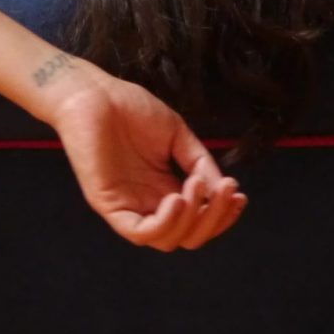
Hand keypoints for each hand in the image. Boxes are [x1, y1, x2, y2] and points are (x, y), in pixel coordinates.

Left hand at [46, 73, 246, 251]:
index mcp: (165, 188)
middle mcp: (148, 203)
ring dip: (192, 221)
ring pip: (166, 240)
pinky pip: (138, 232)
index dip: (222, 214)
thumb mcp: (176, 135)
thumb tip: (224, 190)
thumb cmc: (130, 108)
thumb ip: (199, 162)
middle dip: (214, 220)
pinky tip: (177, 200)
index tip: (239, 195)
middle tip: (225, 190)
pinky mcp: (108, 204)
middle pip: (188, 236)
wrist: (93, 92)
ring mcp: (128, 205)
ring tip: (196, 187)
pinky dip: (163, 224)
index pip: (198, 219)